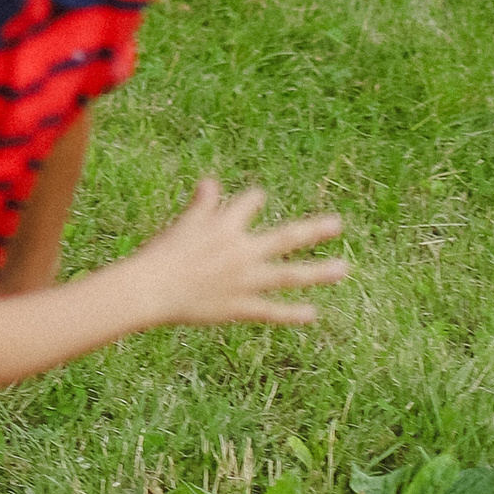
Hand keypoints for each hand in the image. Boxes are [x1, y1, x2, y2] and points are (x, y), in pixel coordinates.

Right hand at [131, 178, 346, 330]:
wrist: (149, 289)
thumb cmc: (162, 254)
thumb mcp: (184, 223)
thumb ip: (203, 204)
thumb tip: (210, 180)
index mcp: (225, 226)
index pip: (250, 203)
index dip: (254, 201)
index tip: (259, 199)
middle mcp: (242, 251)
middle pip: (285, 238)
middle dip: (313, 231)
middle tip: (338, 225)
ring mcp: (244, 280)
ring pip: (289, 275)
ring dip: (318, 272)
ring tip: (343, 268)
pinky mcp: (240, 307)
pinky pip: (272, 311)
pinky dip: (292, 313)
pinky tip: (314, 314)